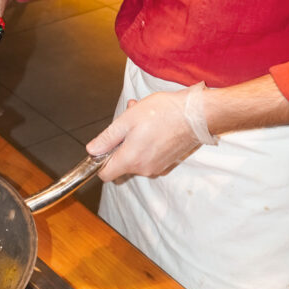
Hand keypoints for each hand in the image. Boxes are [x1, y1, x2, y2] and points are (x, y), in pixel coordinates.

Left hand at [86, 90, 200, 180]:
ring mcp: (157, 167)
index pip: (105, 174)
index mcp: (131, 159)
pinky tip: (153, 125)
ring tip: (142, 118)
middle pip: (121, 163)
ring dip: (134, 140)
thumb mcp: (128, 119)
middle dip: (121, 143)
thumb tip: (92, 150)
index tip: (103, 147)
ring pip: (136, 157)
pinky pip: (149, 156)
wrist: (195, 115)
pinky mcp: (167, 163)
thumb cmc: (164, 113)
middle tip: (127, 121)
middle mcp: (144, 168)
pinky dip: (146, 143)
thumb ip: (108, 138)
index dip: (100, 161)